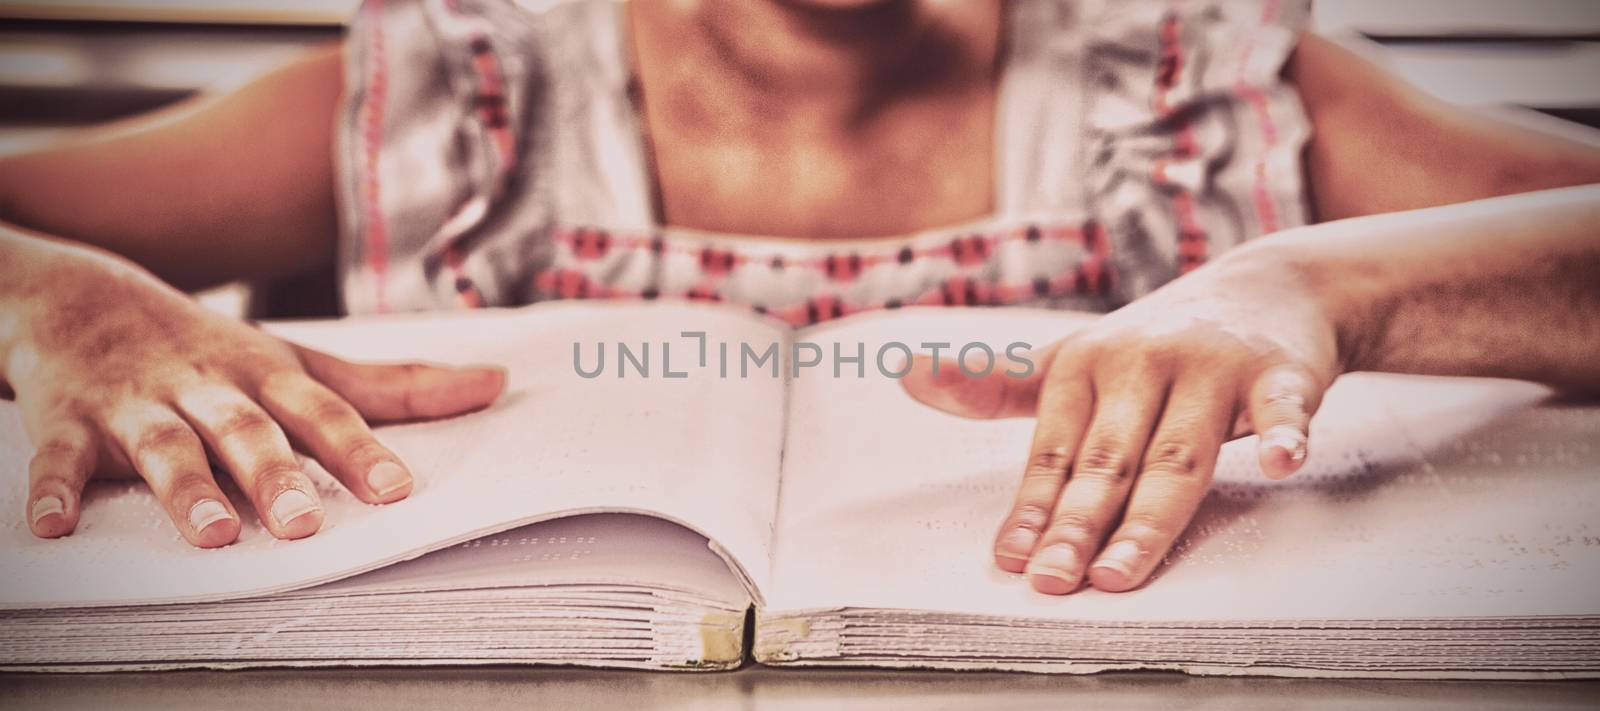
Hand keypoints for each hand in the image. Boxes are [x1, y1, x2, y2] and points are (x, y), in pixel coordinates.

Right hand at [4, 246, 504, 547]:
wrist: (81, 295)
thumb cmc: (211, 347)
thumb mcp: (299, 359)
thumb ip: (395, 384)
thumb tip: (496, 384)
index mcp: (266, 376)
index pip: (320, 412)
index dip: (358, 449)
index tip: (395, 489)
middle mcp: (207, 388)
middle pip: (246, 430)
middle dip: (277, 473)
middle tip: (308, 521)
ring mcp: (137, 404)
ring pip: (164, 447)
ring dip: (187, 490)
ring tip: (215, 534)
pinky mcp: (69, 421)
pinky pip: (56, 457)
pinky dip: (52, 489)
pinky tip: (55, 526)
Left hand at [902, 242, 1341, 593]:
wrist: (1269, 284)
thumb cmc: (1156, 343)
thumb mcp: (1074, 358)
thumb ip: (998, 382)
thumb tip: (904, 376)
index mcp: (1085, 365)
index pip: (1054, 451)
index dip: (1032, 507)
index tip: (1010, 560)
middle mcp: (1141, 361)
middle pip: (1108, 460)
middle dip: (1078, 525)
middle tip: (1054, 582)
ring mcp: (1211, 366)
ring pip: (1179, 455)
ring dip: (1150, 515)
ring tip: (1120, 571)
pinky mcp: (1280, 371)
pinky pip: (1283, 407)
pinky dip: (1283, 433)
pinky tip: (1279, 462)